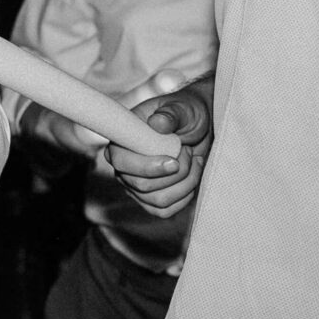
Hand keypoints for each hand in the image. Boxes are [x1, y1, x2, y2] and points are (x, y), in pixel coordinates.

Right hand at [109, 78, 211, 217]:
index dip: (147, 167)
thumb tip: (158, 123)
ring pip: (157, 200)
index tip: (174, 162)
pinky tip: (191, 177)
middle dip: (176, 173)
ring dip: (185, 183)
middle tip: (189, 152)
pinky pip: (164, 210)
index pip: (121, 162)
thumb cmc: (186, 114)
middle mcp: (123, 166)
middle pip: (142, 185)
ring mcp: (134, 185)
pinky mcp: (149, 199)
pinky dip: (184, 197)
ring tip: (194, 161)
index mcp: (122, 140)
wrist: (197, 127)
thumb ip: (171, 114)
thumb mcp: (183, 108)